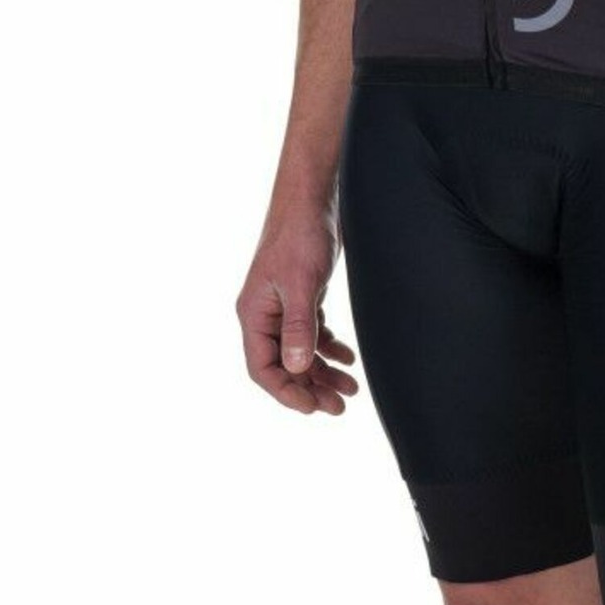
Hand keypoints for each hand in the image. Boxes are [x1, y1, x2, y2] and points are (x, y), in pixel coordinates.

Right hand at [236, 211, 360, 415]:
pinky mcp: (302, 295)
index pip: (263, 369)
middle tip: (340, 406)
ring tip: (350, 388)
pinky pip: (312, 332)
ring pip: (300, 351)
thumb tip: (295, 369)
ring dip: (323, 371)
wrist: (312, 197)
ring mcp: (283, 306)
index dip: (287, 392)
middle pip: (284, 365)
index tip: (314, 407)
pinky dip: (328, 347)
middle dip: (311, 387)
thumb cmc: (300, 235)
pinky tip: (347, 358)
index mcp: (254, 314)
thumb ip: (298, 327)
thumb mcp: (301, 283)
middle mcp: (265, 314)